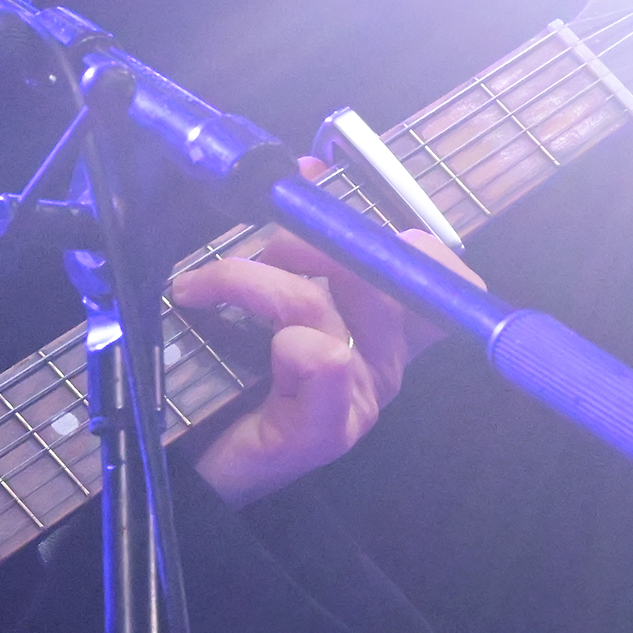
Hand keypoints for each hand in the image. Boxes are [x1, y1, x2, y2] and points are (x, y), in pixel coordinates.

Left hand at [177, 197, 474, 506]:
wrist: (193, 465)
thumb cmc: (231, 382)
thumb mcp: (265, 296)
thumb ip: (299, 241)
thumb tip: (313, 166)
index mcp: (382, 331)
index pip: (439, 279)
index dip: (416, 245)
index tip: (352, 223)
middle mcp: (382, 363)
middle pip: (373, 273)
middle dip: (301, 241)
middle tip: (250, 252)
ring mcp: (358, 398)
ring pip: (318, 303)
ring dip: (248, 281)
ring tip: (196, 288)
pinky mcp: (327, 430)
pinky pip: (322, 358)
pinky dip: (267, 333)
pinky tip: (219, 333)